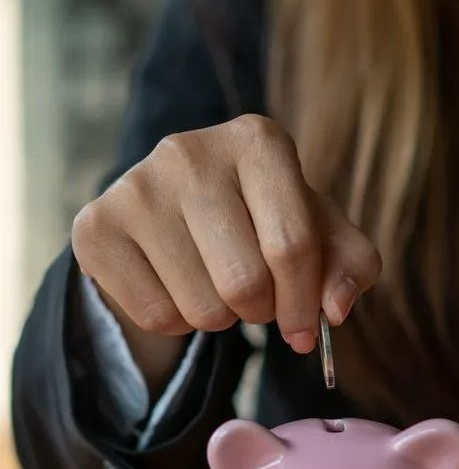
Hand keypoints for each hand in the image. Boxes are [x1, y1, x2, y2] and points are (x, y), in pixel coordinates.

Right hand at [72, 115, 380, 392]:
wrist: (178, 212)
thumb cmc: (264, 221)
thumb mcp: (321, 232)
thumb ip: (352, 265)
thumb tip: (337, 309)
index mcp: (258, 140)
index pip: (293, 246)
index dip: (305, 304)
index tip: (305, 328)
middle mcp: (190, 151)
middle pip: (245, 283)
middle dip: (262, 312)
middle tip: (256, 299)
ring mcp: (134, 186)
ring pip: (201, 308)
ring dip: (219, 318)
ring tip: (214, 284)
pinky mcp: (96, 227)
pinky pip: (156, 317)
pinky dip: (177, 323)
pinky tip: (176, 285)